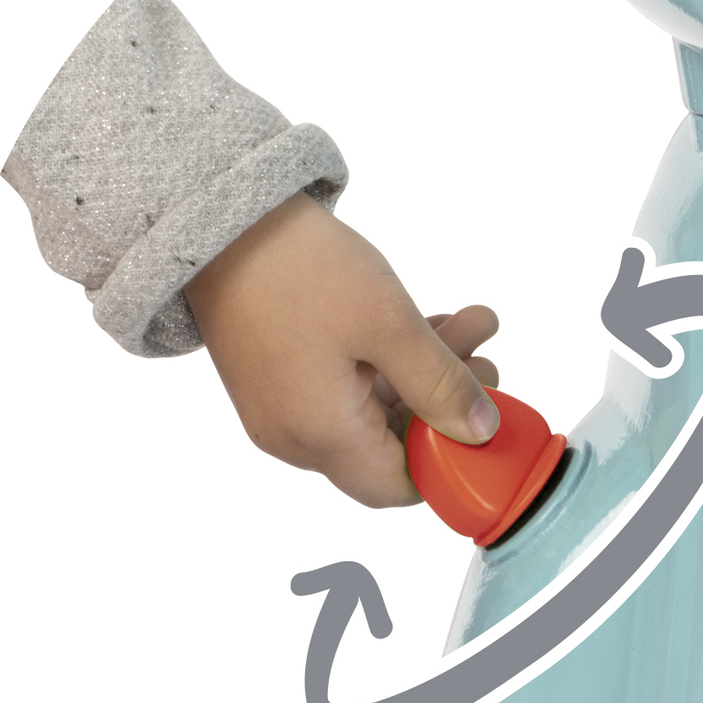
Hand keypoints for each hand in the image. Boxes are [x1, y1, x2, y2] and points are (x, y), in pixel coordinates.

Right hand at [184, 191, 500, 507]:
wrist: (218, 216)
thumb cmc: (298, 267)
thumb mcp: (390, 323)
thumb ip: (441, 385)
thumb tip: (482, 432)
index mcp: (320, 435)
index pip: (399, 486)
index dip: (451, 458)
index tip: (484, 415)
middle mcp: (294, 437)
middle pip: (390, 445)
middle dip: (446, 400)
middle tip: (484, 356)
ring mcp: (282, 410)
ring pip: (374, 411)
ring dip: (424, 372)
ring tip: (469, 323)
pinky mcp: (277, 380)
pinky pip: (345, 391)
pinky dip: (387, 363)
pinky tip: (426, 324)